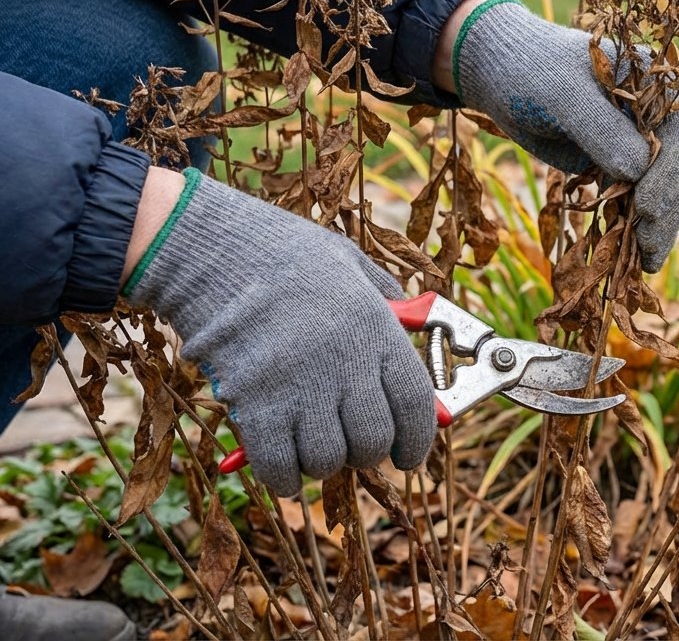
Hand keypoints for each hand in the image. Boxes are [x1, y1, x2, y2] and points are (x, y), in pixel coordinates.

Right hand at [124, 170, 434, 495]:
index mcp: (378, 331)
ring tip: (312, 445)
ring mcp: (301, 388)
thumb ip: (385, 295)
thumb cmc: (282, 252)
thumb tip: (410, 324)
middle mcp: (346, 365)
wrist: (211, 250)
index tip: (408, 455)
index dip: (417, 441)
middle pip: (372, 442)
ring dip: (322, 463)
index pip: (416, 407)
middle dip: (366, 454)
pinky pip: (279, 467)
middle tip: (352, 446)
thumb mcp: (349, 261)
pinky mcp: (255, 406)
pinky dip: (283, 476)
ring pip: (327, 460)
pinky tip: (281, 466)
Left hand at [447, 0, 678, 272]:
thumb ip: (600, 129)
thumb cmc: (532, 72)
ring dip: (658, 227)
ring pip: (665, 191)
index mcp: (656, 87)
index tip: (646, 210)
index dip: (669, 177)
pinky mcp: (620, 165)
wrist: (503, 74)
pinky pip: (639, 200)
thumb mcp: (563, 95)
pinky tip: (631, 257)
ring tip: (644, 263)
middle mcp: (659, 116)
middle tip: (646, 249)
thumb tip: (638, 170)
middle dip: (667, 210)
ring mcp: (642, 143)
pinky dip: (637, 227)